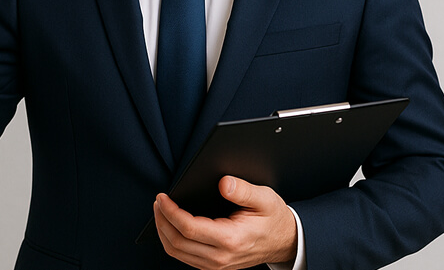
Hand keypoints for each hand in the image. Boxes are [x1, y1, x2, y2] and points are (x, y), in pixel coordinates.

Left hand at [154, 176, 297, 269]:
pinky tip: (171, 225)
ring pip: (177, 253)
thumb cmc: (274, 218)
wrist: (285, 241)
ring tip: (160, 211)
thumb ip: (243, 190)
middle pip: (177, 243)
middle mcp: (220, 256)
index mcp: (231, 239)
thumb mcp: (264, 198)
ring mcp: (216, 264)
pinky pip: (185, 257)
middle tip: (158, 201)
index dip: (170, 212)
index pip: (189, 228)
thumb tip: (223, 183)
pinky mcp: (213, 265)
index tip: (162, 197)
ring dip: (164, 231)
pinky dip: (173, 241)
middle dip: (162, 220)